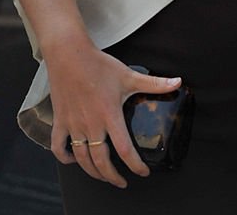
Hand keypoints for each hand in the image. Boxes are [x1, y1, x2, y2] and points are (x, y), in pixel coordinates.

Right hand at [49, 41, 180, 187]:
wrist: (69, 53)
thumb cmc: (98, 64)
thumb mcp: (129, 75)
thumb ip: (154, 83)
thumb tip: (178, 82)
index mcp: (109, 115)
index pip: (125, 150)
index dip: (135, 166)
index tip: (142, 172)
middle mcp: (91, 124)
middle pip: (101, 161)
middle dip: (112, 177)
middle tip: (121, 182)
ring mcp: (73, 124)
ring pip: (81, 159)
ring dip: (92, 172)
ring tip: (102, 175)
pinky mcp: (60, 121)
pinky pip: (59, 147)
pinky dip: (65, 158)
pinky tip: (74, 159)